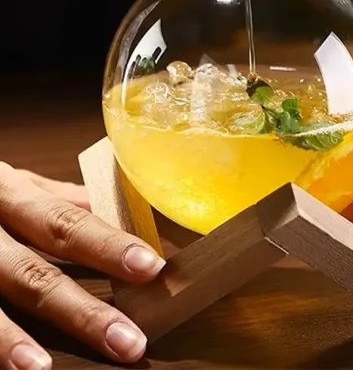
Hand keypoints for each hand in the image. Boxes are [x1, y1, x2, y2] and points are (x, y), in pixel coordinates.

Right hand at [0, 163, 165, 369]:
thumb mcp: (16, 186)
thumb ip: (62, 202)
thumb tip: (124, 212)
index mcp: (10, 195)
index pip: (66, 221)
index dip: (108, 245)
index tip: (152, 267)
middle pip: (32, 273)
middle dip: (81, 310)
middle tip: (129, 341)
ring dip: (12, 342)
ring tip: (44, 369)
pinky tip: (10, 368)